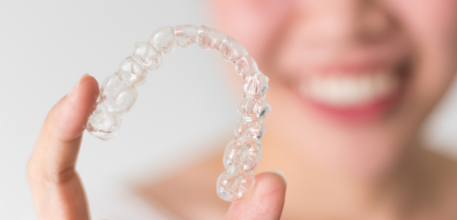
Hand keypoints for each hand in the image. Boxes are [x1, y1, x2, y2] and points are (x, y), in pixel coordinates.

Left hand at [27, 74, 286, 219]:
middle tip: (88, 87)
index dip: (63, 128)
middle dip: (61, 128)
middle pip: (45, 177)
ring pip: (52, 190)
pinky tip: (86, 146)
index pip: (52, 180)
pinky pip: (64, 201)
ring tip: (84, 103)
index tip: (86, 85)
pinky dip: (69, 169)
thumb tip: (272, 183)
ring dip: (61, 146)